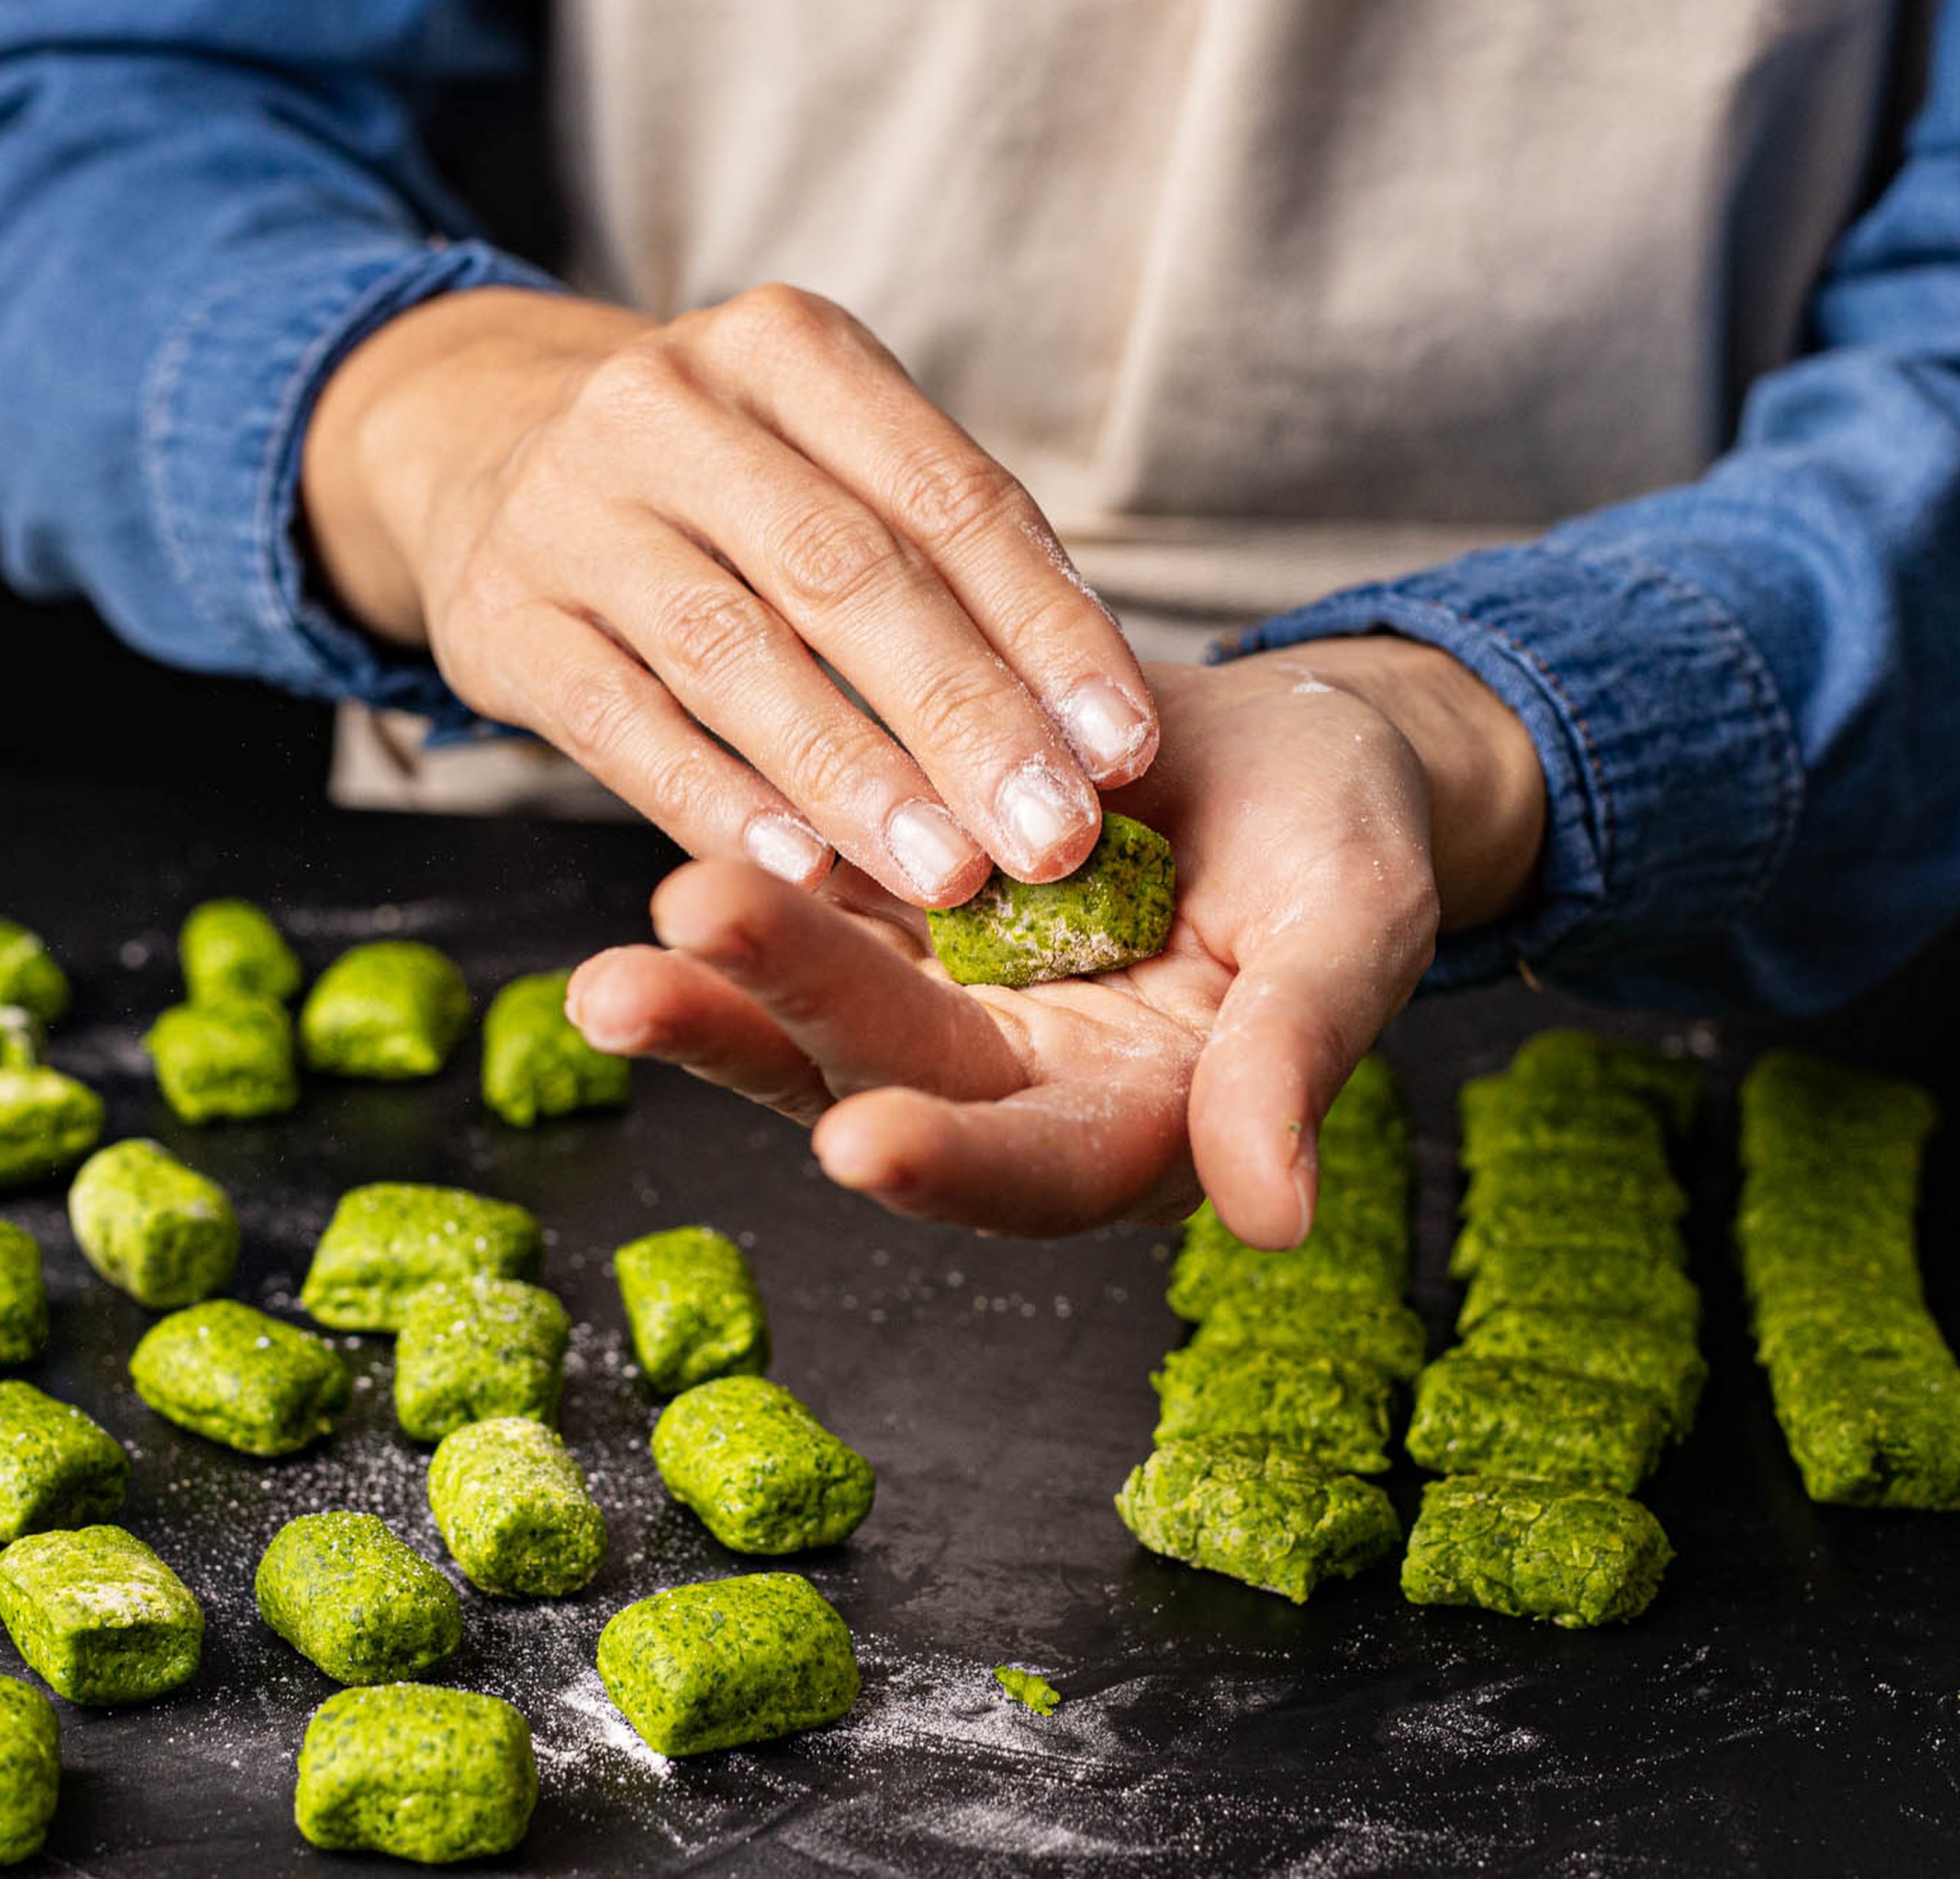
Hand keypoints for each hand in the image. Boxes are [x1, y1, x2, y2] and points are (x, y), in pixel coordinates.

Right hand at [300, 284, 1158, 906]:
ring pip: (733, 654)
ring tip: (950, 875)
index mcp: (791, 348)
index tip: (1124, 748)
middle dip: (965, 716)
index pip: (947, 495)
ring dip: (854, 777)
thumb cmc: (729, 488)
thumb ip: (952, 566)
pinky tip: (802, 877)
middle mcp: (669, 405)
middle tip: (1053, 837)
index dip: (1047, 627)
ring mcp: (568, 508)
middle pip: (845, 572)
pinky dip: (719, 805)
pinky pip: (622, 727)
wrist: (488, 456)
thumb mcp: (836, 462)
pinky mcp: (500, 618)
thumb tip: (1096, 736)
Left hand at [564, 642, 1545, 1244]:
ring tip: (604, 971)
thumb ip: (1299, 1057)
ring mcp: (948, 993)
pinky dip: (742, 872)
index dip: (951, 1163)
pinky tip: (662, 839)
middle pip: (883, 1079)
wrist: (1291, 739)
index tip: (858, 1142)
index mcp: (1137, 1120)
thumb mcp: (1355, 925)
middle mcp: (1019, 1083)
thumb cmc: (1350, 838)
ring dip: (715, 986)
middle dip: (765, 1037)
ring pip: (817, 1006)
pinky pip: (809, 896)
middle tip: (637, 990)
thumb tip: (1277, 1220)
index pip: (1034, 1167)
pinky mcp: (899, 905)